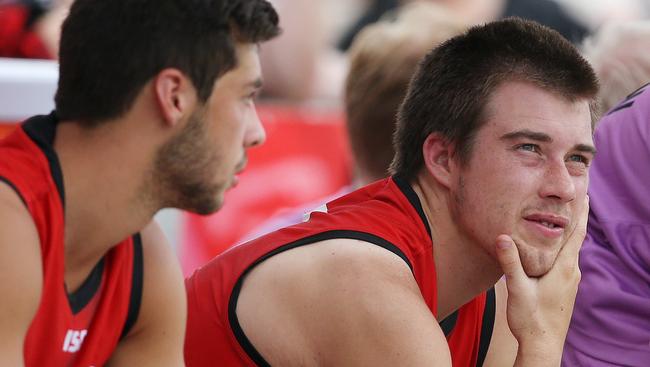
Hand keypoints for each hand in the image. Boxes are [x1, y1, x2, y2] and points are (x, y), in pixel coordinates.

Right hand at [495, 195, 588, 364]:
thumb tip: (501, 237)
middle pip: (576, 239)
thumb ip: (510, 262)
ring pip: (571, 252)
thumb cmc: (531, 318)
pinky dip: (564, 249)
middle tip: (577, 199)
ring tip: (563, 218)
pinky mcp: (565, 290)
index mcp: (563, 268)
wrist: (544, 345)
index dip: (581, 214)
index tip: (586, 196)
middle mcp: (572, 273)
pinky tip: (554, 250)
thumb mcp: (517, 288)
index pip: (576, 234)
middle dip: (577, 218)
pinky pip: (567, 262)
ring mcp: (570, 282)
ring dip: (569, 234)